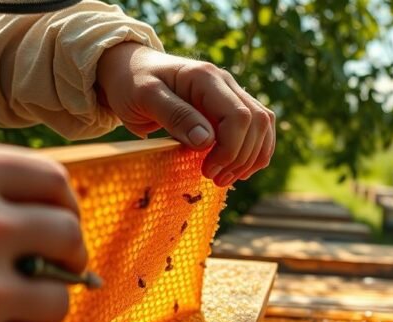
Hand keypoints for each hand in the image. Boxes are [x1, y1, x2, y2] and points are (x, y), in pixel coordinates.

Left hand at [97, 42, 274, 186]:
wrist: (129, 71)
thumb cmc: (132, 82)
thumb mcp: (145, 98)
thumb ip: (175, 116)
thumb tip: (207, 141)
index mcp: (206, 78)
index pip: (238, 116)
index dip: (229, 149)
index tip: (207, 170)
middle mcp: (225, 83)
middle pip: (256, 122)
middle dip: (240, 157)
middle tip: (214, 179)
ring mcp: (230, 94)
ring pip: (263, 126)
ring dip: (250, 157)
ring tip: (225, 179)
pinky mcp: (230, 108)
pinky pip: (258, 129)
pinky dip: (253, 152)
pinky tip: (237, 170)